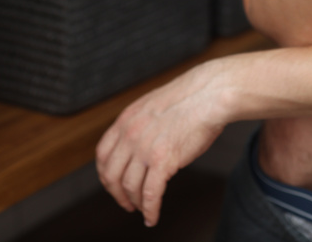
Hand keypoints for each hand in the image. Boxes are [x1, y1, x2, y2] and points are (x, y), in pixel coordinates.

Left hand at [96, 61, 229, 226]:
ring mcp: (145, 149)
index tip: (113, 184)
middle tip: (126, 203)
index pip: (102, 155)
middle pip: (112, 175)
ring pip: (130, 187)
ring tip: (142, 209)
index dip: (106, 174)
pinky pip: (151, 194)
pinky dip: (150, 210)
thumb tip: (139, 147)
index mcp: (126, 120)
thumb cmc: (189, 99)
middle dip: (117, 194)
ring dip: (134, 203)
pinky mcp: (163, 161)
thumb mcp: (152, 107)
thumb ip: (140, 125)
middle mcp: (130, 135)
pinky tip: (153, 216)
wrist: (209, 95)